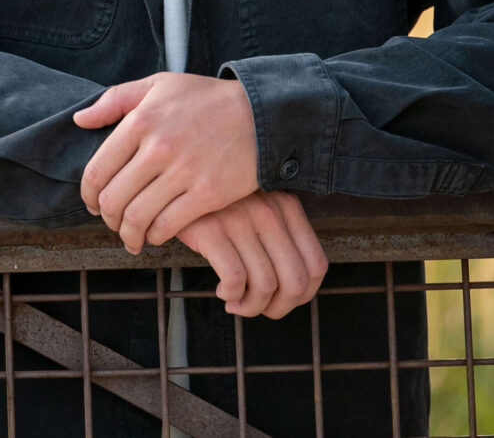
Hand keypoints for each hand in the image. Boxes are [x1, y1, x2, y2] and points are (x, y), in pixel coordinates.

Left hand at [74, 73, 259, 252]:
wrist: (260, 114)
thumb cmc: (207, 99)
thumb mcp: (159, 85)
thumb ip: (115, 100)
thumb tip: (80, 121)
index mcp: (140, 120)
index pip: (97, 171)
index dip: (88, 195)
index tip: (93, 203)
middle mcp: (157, 147)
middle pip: (113, 199)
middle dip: (107, 218)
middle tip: (112, 222)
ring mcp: (182, 172)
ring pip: (137, 218)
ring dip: (128, 234)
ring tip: (131, 237)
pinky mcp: (206, 194)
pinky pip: (167, 226)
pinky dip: (155, 237)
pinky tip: (156, 235)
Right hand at [181, 192, 327, 319]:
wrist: (176, 184)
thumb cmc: (221, 206)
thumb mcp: (259, 209)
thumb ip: (281, 237)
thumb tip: (295, 290)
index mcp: (287, 206)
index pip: (317, 265)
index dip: (304, 295)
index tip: (282, 301)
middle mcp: (269, 211)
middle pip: (295, 282)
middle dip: (278, 308)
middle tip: (258, 308)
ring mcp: (240, 218)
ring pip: (265, 286)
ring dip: (251, 307)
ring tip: (236, 302)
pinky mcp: (211, 229)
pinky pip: (235, 279)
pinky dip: (231, 295)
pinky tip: (222, 291)